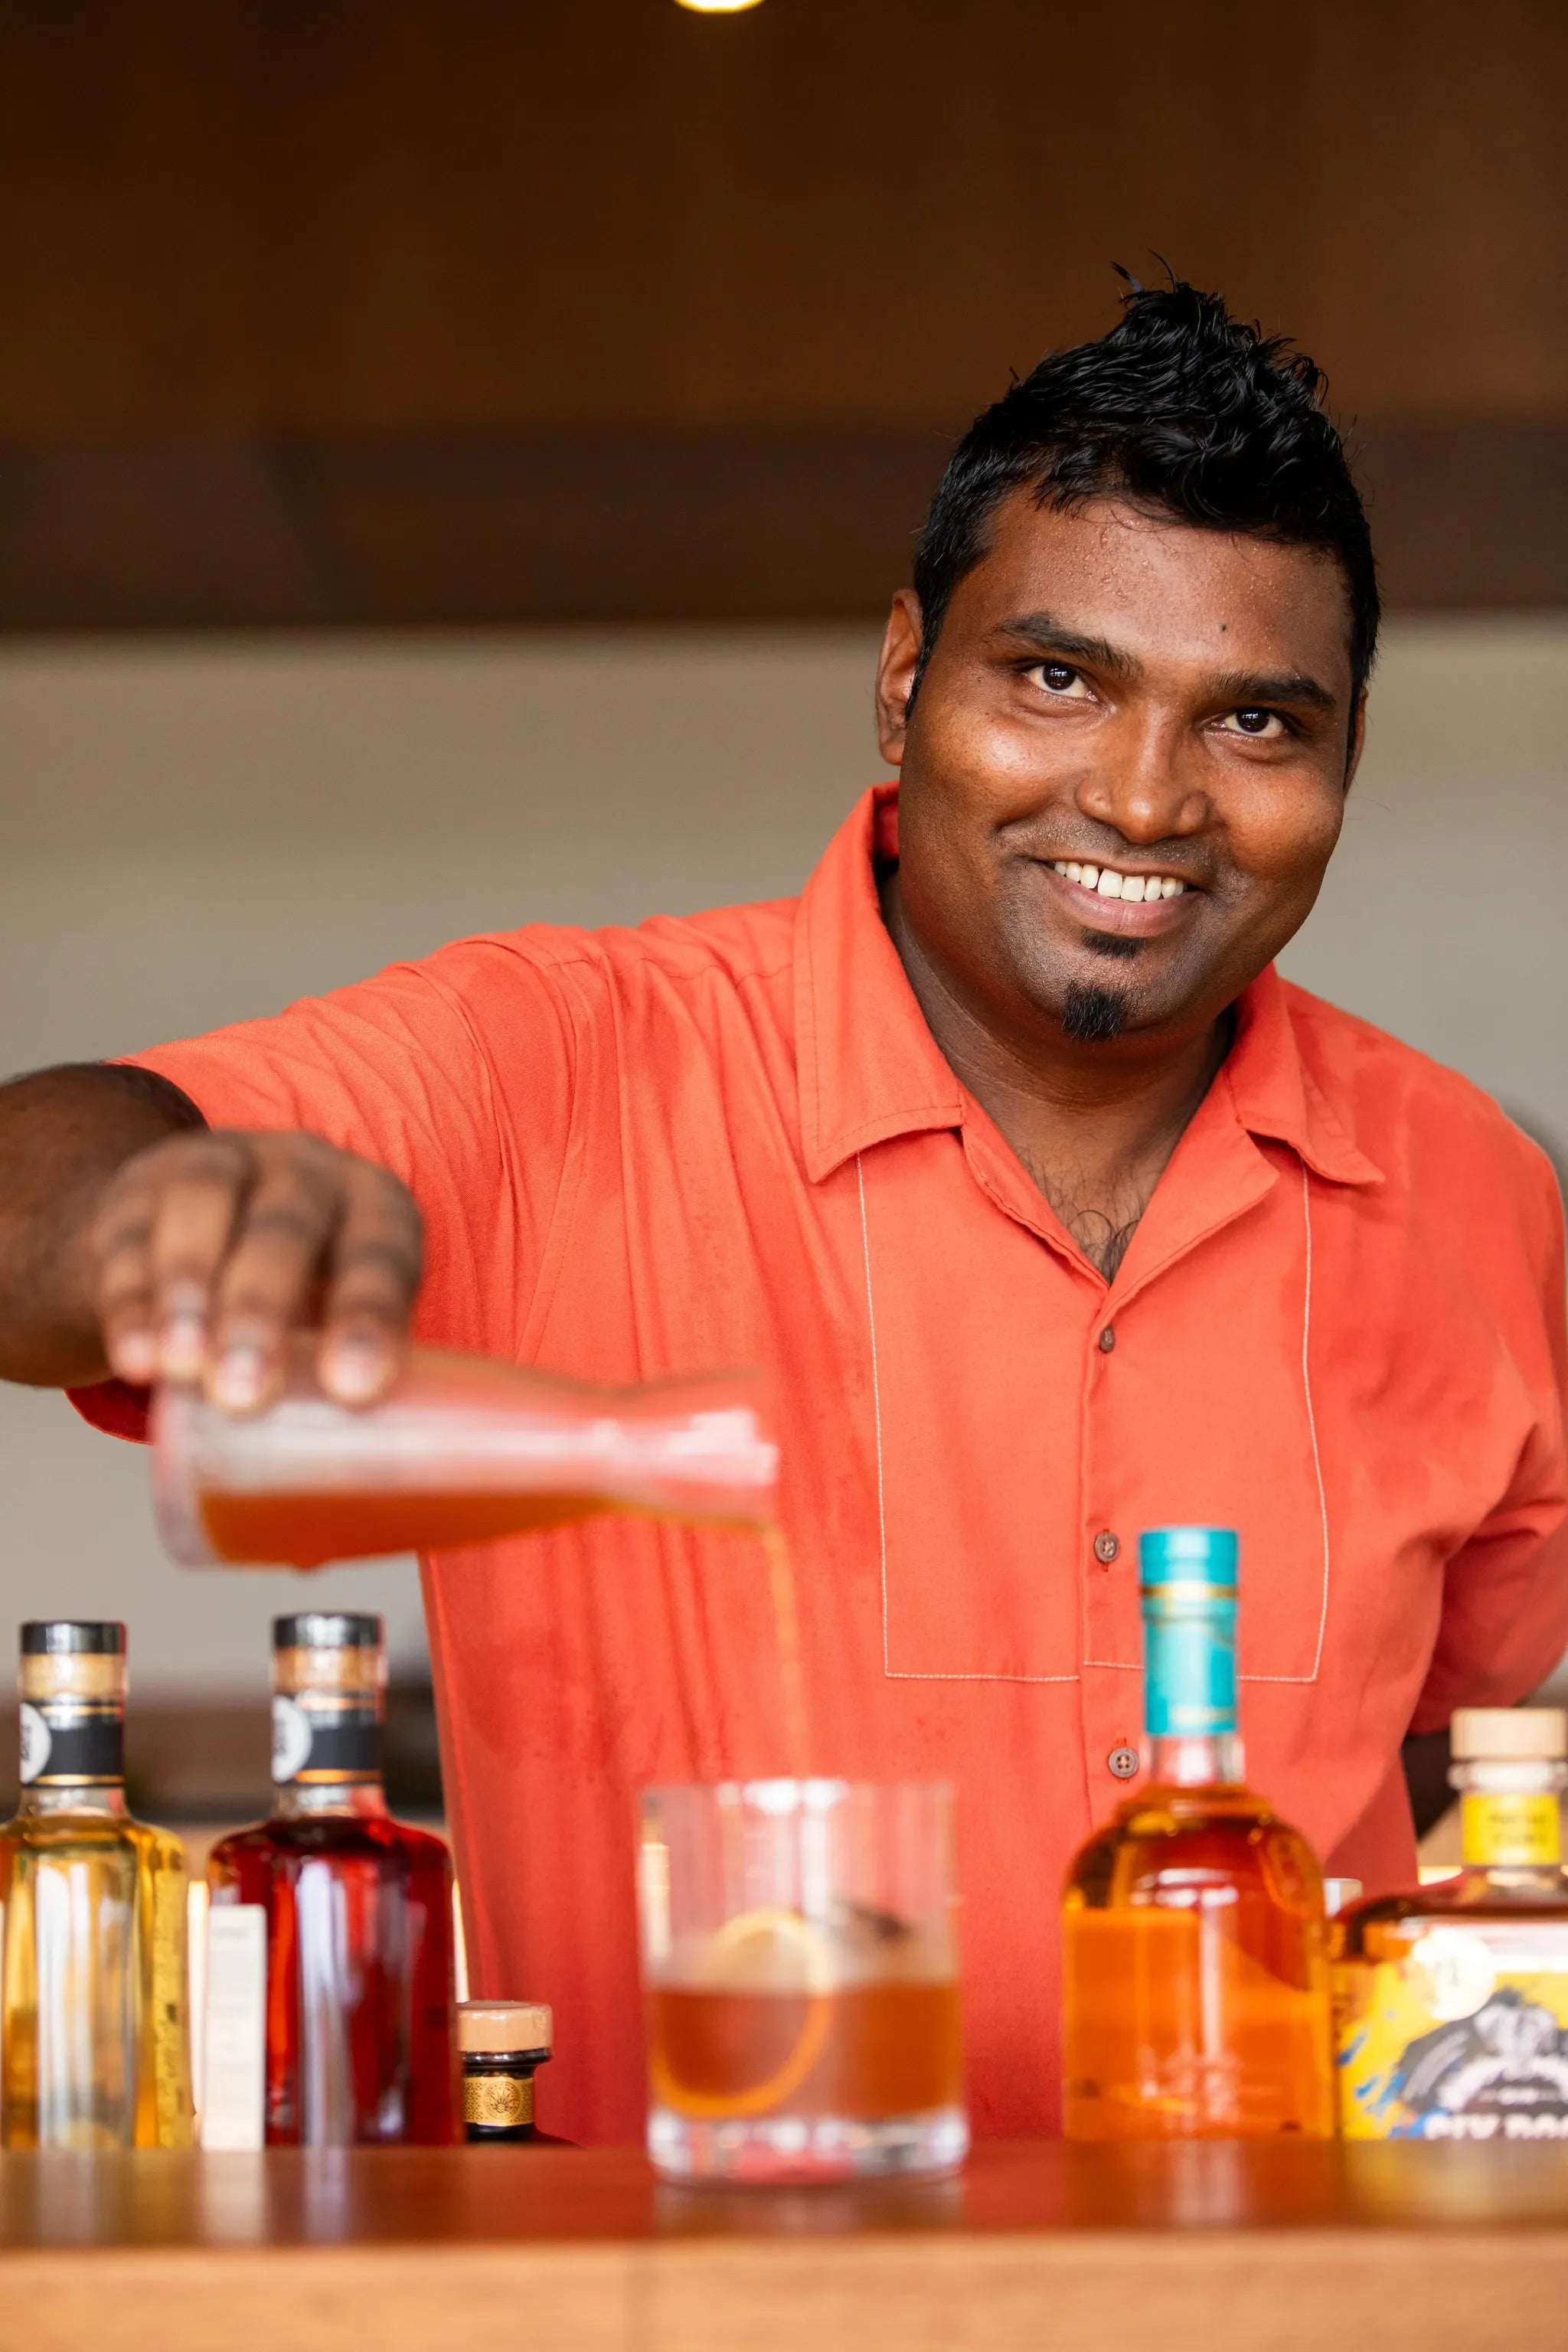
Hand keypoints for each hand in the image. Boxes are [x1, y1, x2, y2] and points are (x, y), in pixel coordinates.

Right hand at [86, 1129, 422, 1411]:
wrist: (198, 1229)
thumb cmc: (300, 1295)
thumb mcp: (339, 1321)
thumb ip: (348, 1394)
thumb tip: (349, 1528)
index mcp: (376, 1208)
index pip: (384, 1251)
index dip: (371, 1314)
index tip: (355, 1390)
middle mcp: (305, 1171)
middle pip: (287, 1227)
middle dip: (264, 1311)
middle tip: (248, 1397)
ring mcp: (220, 1166)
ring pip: (204, 1210)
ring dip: (190, 1295)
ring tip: (182, 1373)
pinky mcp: (142, 1189)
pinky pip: (132, 1237)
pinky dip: (131, 1302)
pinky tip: (135, 1359)